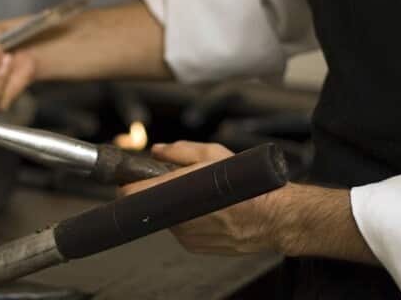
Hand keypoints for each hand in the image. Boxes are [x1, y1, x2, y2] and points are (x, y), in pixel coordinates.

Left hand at [120, 141, 373, 261]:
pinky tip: (206, 214)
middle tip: (175, 185)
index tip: (126, 182)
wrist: (275, 217)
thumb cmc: (247, 184)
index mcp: (183, 191)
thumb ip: (181, 151)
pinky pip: (180, 231)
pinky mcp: (195, 248)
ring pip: (166, 219)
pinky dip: (186, 221)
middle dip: (159, 194)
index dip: (129, 187)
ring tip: (199, 199)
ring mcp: (188, 236)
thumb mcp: (214, 155)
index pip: (138, 193)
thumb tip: (158, 151)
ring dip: (174, 208)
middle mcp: (181, 217)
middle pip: (153, 205)